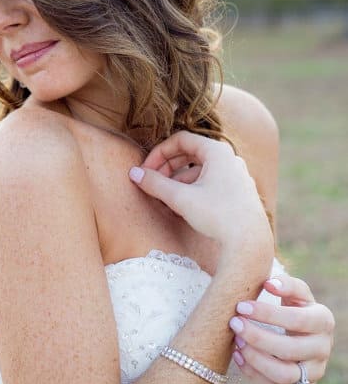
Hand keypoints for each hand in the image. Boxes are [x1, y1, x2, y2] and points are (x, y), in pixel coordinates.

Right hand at [129, 130, 272, 259]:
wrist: (249, 243)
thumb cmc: (217, 215)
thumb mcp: (180, 198)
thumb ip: (155, 183)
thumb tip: (134, 173)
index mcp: (217, 151)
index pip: (181, 140)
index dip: (159, 153)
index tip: (146, 170)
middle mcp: (229, 159)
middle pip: (190, 153)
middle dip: (167, 167)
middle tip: (152, 182)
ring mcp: (236, 175)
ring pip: (199, 170)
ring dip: (178, 181)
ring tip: (164, 199)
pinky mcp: (238, 192)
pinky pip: (210, 183)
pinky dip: (192, 189)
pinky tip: (181, 207)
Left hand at [229, 273, 334, 383]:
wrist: (301, 338)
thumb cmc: (294, 309)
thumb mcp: (295, 294)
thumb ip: (286, 284)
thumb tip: (269, 283)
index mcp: (323, 320)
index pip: (298, 319)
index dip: (268, 314)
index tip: (241, 306)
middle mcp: (323, 348)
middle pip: (290, 349)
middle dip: (257, 337)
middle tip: (234, 323)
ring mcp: (313, 372)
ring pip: (283, 374)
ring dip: (255, 358)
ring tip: (236, 341)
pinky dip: (252, 372)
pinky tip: (237, 355)